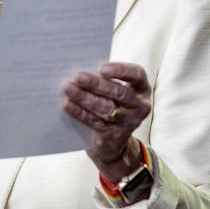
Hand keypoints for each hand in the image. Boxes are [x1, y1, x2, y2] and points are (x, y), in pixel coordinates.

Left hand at [62, 62, 150, 181]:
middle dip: (97, 84)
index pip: (137, 75)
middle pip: (119, 93)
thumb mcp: (116, 90)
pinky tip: (68, 104)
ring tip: (69, 88)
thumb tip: (81, 69)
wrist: (115, 140)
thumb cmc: (113, 102)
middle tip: (78, 77)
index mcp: (141, 88)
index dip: (121, 71)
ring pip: (106, 108)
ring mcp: (128, 122)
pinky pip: (95, 121)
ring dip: (85, 98)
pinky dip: (79, 112)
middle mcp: (139, 106)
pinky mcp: (114, 135)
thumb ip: (105, 78)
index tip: (102, 68)